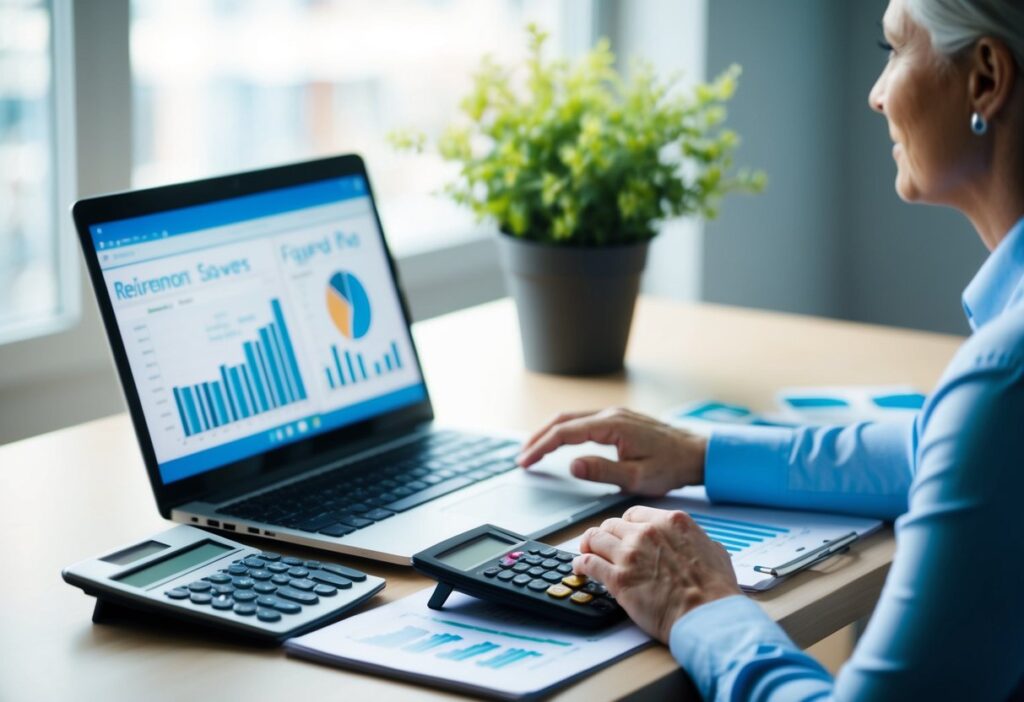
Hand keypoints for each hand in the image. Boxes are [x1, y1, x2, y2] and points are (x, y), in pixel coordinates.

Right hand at [516, 407, 706, 495]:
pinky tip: (560, 442)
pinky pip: (584, 420)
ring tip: (534, 450)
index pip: (565, 433)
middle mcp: (610, 415)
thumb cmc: (671, 467)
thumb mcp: (637, 477)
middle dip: (538, 438)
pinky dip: (565, 430)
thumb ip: (603, 471)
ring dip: (549, 432)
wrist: (697, 453)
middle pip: (563, 420)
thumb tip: (571, 464)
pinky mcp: (619, 420)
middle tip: (522, 457)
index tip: (526, 462)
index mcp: (612, 426)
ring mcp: (615, 415)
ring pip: (572, 418)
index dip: (541, 447)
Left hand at [574, 506, 740, 642]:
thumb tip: (693, 544)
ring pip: (595, 538)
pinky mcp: (618, 578)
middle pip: (612, 524)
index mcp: (671, 522)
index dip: (625, 525)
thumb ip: (696, 541)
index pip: (635, 514)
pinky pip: (588, 563)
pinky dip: (580, 565)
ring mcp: (630, 554)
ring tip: (585, 553)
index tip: (622, 533)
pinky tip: (580, 570)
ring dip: (588, 546)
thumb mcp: (715, 551)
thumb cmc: (715, 590)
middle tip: (602, 545)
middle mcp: (647, 532)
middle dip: (606, 534)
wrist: (707, 615)